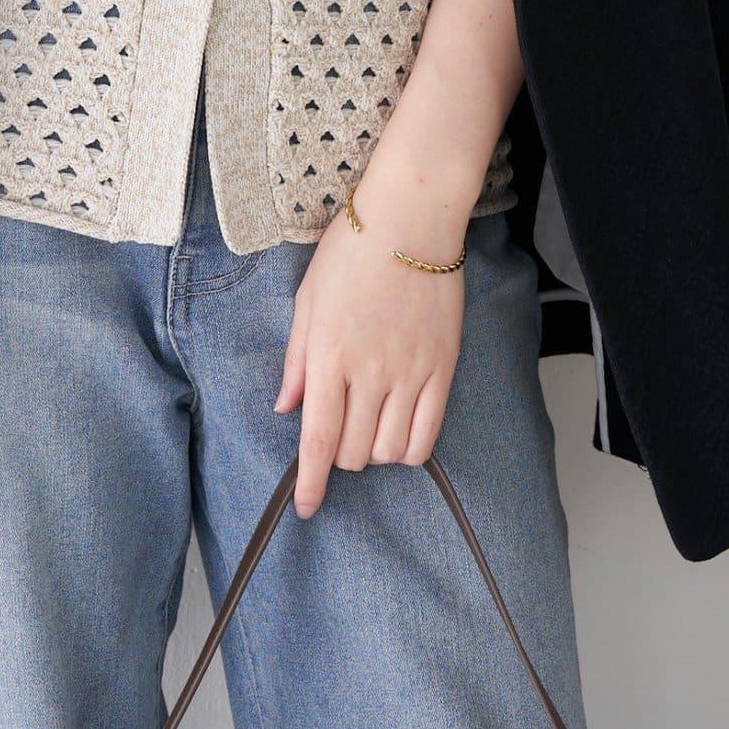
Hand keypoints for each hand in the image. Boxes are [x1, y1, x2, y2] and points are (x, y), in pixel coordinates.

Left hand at [273, 142, 473, 519]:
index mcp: (328, 357)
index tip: (306, 507)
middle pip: (352, 452)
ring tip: (366, 425)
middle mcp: (369, 373)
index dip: (310, 483)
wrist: (409, 221)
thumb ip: (297, 361)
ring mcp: (409, 374)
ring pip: (388, 451)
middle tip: (336, 431)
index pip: (317, 441)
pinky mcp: (442, 369)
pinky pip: (427, 434)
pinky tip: (398, 433)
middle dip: (338, 456)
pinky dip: (409, 448)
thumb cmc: (351, 252)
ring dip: (372, 451)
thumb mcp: (307, 301)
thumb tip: (286, 408)